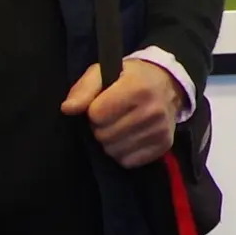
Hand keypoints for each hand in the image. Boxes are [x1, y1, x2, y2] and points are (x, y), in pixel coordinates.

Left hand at [63, 58, 178, 168]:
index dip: (93, 111)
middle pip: (104, 135)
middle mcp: (152, 111)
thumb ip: (84, 89)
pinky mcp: (164, 145)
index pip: (97, 115)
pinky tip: (129, 138)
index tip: (102, 104)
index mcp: (137, 88)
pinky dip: (123, 153)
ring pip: (114, 151)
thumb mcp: (104, 72)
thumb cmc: (129, 77)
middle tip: (111, 117)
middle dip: (101, 127)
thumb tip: (68, 109)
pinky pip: (128, 162)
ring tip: (119, 127)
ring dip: (110, 142)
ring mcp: (160, 130)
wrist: (167, 85)